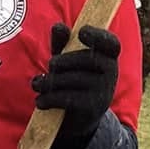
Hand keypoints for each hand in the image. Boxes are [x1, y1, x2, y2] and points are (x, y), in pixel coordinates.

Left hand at [30, 23, 120, 147]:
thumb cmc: (73, 82)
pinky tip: (41, 100)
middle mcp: (111, 74)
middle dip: (60, 61)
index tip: (81, 32)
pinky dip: (48, 99)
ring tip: (38, 84)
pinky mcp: (92, 108)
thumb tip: (58, 27)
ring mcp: (103, 92)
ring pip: (70, 79)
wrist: (79, 121)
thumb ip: (63, 43)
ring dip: (48, 82)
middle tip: (50, 65)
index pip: (111, 44)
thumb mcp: (67, 61)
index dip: (99, 36)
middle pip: (84, 59)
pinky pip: (66, 98)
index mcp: (108, 58)